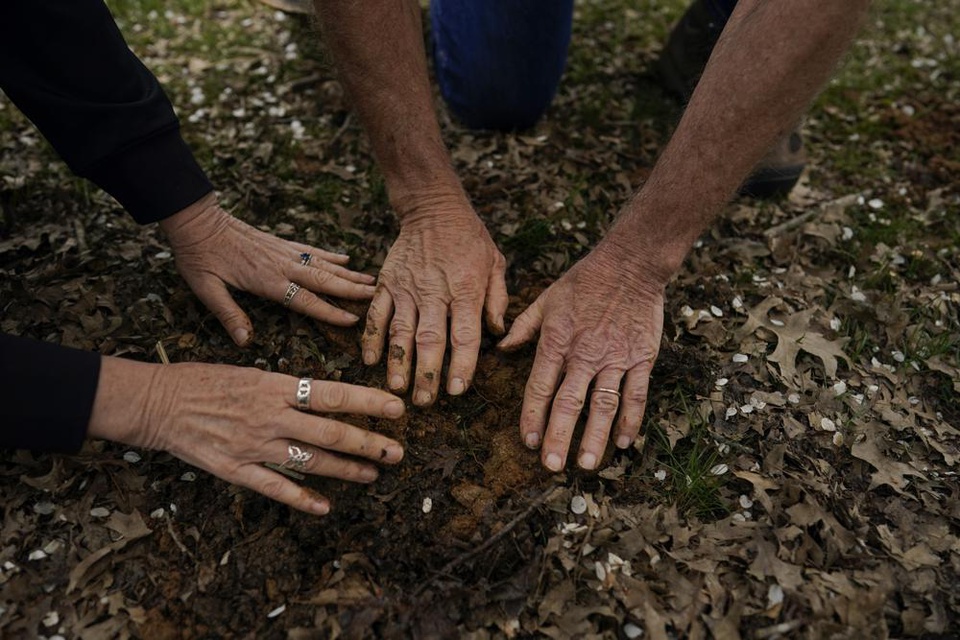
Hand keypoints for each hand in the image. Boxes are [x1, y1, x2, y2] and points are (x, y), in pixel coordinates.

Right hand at [89, 358, 405, 514]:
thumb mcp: (250, 373)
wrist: (157, 402)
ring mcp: (253, 445)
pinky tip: (325, 507)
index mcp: (275, 386)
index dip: (368, 402)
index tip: (397, 408)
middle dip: (369, 443)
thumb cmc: (204, 381)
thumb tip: (321, 397)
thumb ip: (285, 389)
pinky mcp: (235, 469)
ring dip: (346, 469)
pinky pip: (275, 487)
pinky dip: (302, 498)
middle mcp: (270, 416)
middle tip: (398, 451)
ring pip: (310, 460)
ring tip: (374, 474)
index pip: (332, 394)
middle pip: (330, 432)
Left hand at [160, 193, 375, 345]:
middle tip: (377, 296)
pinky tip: (345, 258)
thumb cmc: (198, 257)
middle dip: (351, 290)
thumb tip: (245, 342)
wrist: (196, 220)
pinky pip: (311, 250)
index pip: (305, 300)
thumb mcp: (206, 288)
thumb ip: (228, 314)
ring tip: (371, 281)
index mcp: (266, 280)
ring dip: (348, 274)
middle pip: (324, 280)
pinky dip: (330, 255)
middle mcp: (281, 265)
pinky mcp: (280, 242)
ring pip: (323, 265)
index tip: (353, 320)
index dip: (330, 312)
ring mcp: (283, 252)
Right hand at [362, 202, 507, 405]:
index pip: (464, 335)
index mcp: (465, 290)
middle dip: (426, 374)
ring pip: (401, 331)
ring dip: (398, 363)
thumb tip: (498, 334)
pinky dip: (371, 337)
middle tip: (424, 402)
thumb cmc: (470, 239)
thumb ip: (497, 300)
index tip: (457, 390)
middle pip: (430, 340)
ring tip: (397, 389)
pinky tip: (370, 360)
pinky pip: (377, 314)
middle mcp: (435, 292)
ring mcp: (407, 288)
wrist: (433, 208)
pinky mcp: (387, 283)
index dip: (461, 365)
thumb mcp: (496, 263)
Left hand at [498, 244, 664, 471]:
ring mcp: (616, 358)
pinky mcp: (642, 357)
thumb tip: (500, 349)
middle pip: (569, 402)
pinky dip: (630, 420)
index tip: (528, 441)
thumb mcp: (546, 299)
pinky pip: (636, 394)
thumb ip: (523, 327)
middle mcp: (585, 354)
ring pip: (603, 404)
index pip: (540, 386)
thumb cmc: (584, 280)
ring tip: (587, 464)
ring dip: (595, 436)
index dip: (532, 416)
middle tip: (553, 466)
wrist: (630, 263)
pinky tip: (623, 442)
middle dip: (559, 436)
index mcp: (558, 341)